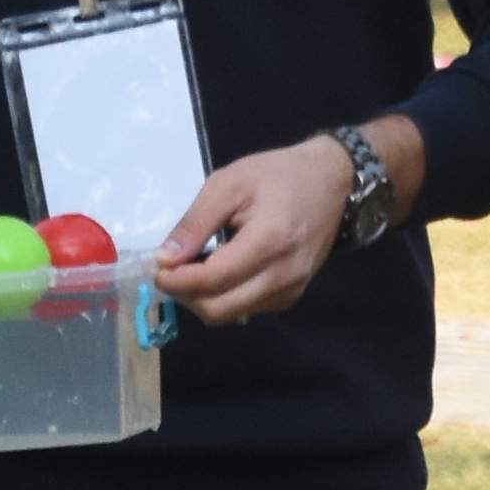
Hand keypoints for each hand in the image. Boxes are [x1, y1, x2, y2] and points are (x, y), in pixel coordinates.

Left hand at [156, 136, 353, 323]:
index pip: (212, 280)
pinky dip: (224, 298)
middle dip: (185, 295)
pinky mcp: (291, 295)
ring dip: (203, 299)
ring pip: (231, 315)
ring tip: (193, 269)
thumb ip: (195, 223)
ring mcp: (290, 289)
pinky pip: (247, 309)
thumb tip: (164, 259)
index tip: (157, 268)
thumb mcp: (229, 183)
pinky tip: (219, 273)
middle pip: (219, 309)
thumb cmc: (278, 175)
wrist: (332, 182)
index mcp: (269, 241)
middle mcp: (283, 274)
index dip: (177, 281)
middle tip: (171, 271)